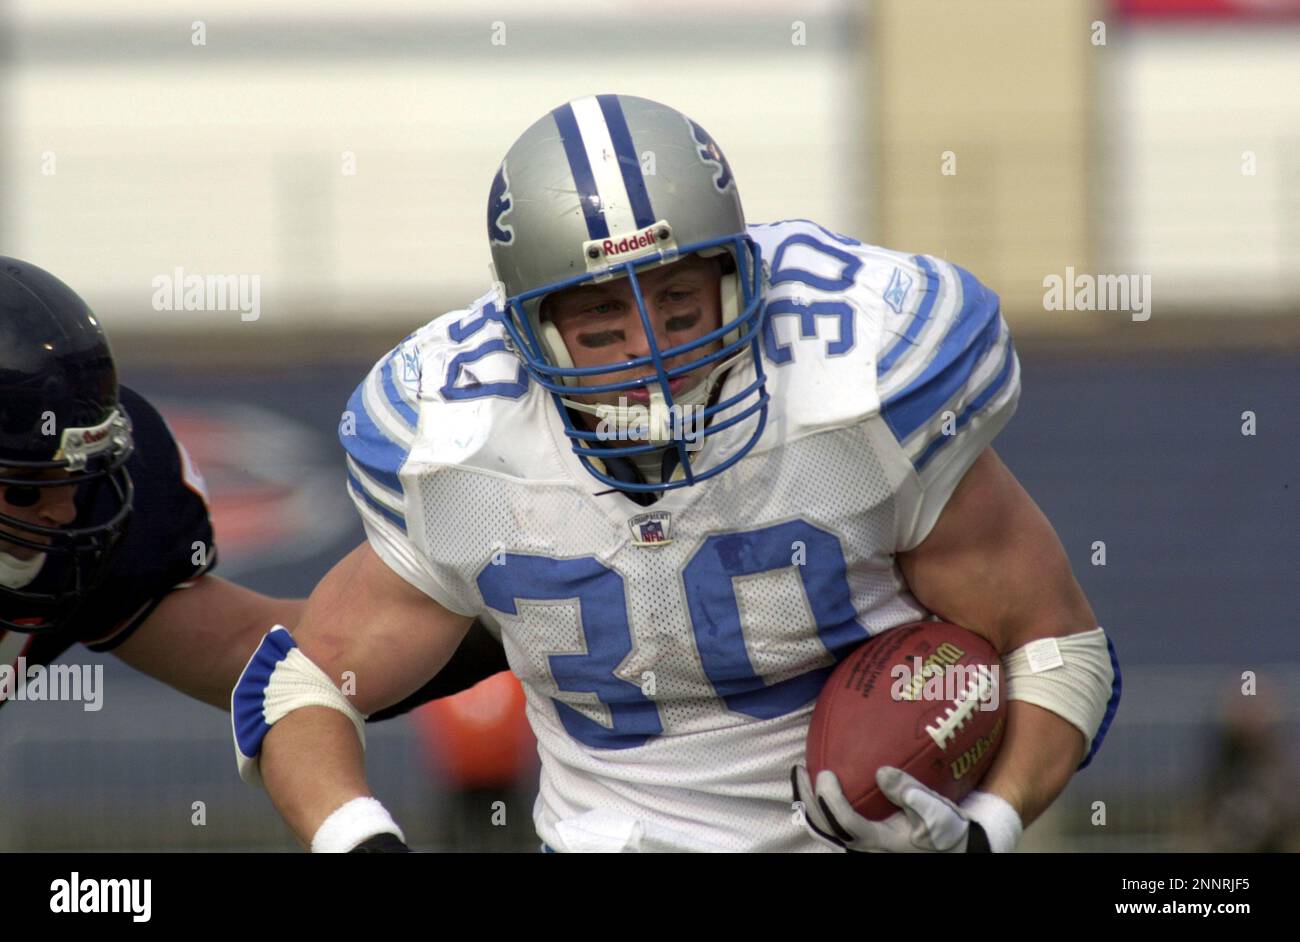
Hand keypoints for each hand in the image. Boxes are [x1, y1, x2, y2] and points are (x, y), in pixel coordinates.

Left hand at [791, 765, 1021, 852]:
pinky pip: (833, 823)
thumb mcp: (935, 811)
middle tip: (801, 769)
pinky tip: (820, 783)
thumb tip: (881, 771)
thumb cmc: (944, 829)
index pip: (845, 823)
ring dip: (809, 802)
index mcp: (880, 842)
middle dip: (808, 800)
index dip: (831, 800)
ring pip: (825, 827)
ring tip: (801, 773)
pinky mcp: (862, 837)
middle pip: (825, 827)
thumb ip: (910, 793)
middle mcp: (865, 847)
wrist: (953, 847)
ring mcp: (861, 844)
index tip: (826, 774)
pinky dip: (821, 805)